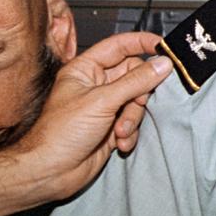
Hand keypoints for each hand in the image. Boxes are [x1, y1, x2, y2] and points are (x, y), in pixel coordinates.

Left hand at [14, 32, 170, 200]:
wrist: (50, 172)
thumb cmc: (61, 133)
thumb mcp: (102, 101)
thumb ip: (136, 81)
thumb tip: (162, 64)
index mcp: (86, 69)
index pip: (119, 46)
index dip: (142, 43)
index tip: (164, 47)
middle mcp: (96, 85)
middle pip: (134, 75)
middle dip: (139, 93)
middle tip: (140, 101)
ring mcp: (105, 107)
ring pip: (136, 101)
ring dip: (133, 117)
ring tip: (121, 131)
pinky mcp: (111, 127)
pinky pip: (133, 122)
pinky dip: (130, 133)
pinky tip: (119, 143)